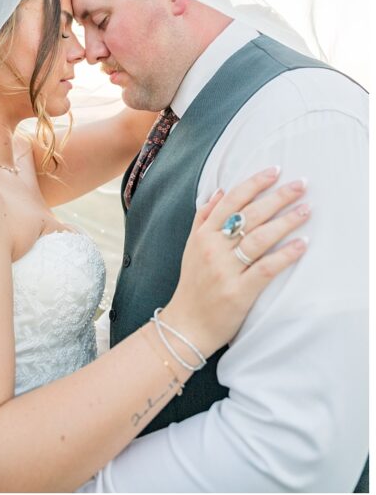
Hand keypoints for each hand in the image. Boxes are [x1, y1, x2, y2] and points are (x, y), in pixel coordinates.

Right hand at [164, 167, 309, 357]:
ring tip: (306, 210)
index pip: (230, 201)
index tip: (275, 171)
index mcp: (203, 235)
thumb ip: (203, 218)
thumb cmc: (193, 285)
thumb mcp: (191, 248)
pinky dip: (284, 255)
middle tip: (301, 185)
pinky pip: (265, 269)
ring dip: (286, 222)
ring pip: (259, 239)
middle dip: (277, 197)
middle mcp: (212, 249)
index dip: (254, 184)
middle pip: (248, 216)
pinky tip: (301, 245)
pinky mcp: (238, 292)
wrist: (187, 323)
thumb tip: (220, 191)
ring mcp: (225, 270)